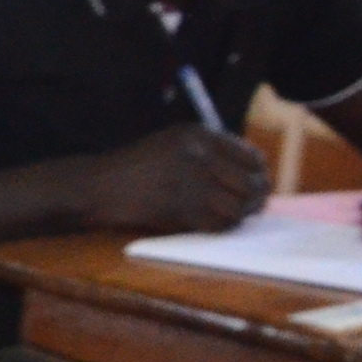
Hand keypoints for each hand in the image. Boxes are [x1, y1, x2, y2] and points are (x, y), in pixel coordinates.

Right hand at [85, 126, 269, 234]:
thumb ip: (210, 150)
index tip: (257, 182)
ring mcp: (191, 184)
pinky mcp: (183, 210)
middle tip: (255, 205)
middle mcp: (198, 156)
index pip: (251, 156)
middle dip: (257, 196)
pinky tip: (217, 222)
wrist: (102, 185)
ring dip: (241, 214)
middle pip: (250, 182)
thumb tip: (254, 171)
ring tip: (236, 214)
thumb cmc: (138, 165)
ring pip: (239, 206)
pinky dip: (224, 226)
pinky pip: (220, 224)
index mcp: (198, 135)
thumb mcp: (174, 143)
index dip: (259, 172)